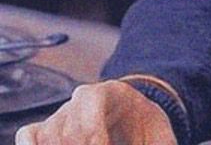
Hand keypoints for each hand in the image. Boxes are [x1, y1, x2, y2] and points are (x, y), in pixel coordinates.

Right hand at [15, 80, 175, 144]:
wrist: (136, 119)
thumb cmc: (147, 128)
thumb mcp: (160, 136)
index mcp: (112, 92)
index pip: (91, 114)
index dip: (94, 141)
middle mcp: (82, 99)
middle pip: (67, 130)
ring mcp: (62, 113)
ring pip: (48, 136)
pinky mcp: (47, 130)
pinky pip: (29, 136)